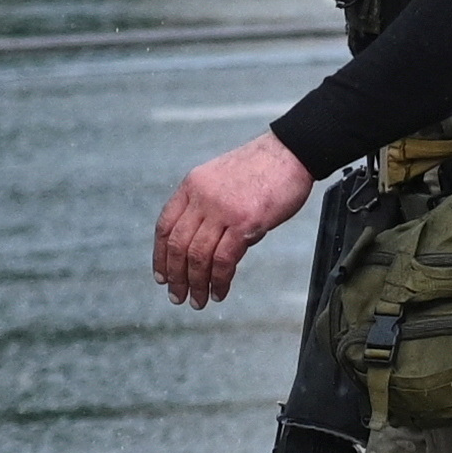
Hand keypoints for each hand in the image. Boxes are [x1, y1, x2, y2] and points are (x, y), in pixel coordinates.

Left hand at [154, 135, 315, 308]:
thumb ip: (208, 208)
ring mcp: (223, 210)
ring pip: (198, 256)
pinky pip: (224, 259)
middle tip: (177, 296)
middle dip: (176, 276)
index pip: (165, 226)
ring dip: (196, 283)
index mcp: (192, 186)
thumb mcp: (220, 180)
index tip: (162, 276)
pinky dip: (219, 280)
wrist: (291, 152)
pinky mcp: (245, 222)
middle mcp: (202, 198)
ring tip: (198, 300)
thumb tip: (205, 246)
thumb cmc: (261, 167)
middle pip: (178, 245)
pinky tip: (220, 291)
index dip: (160, 256)